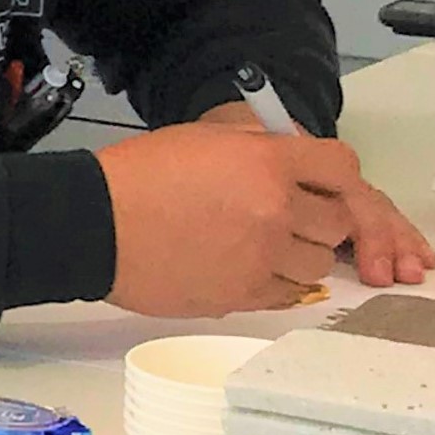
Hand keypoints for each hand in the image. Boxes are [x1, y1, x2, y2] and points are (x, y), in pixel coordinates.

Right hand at [97, 121, 409, 313]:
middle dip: (316, 218)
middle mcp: (274, 209)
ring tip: (260, 246)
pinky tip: (248, 267)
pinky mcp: (243, 295)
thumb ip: (258, 148)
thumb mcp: (202, 139)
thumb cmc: (137, 176)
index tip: (319, 184)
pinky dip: (277, 282)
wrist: (92, 225)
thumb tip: (294, 162)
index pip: (342, 167)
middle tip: (284, 217)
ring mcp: (261, 257)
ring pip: (318, 263)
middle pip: (338, 222)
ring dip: (298, 254)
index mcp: (266, 162)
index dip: (333, 177)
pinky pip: (290, 294)